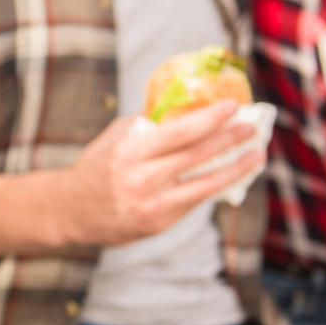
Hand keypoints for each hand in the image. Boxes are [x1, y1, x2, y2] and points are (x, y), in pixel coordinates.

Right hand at [63, 100, 262, 245]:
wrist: (70, 211)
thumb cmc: (96, 168)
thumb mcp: (115, 138)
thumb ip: (146, 122)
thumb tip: (182, 101)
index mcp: (130, 151)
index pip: (180, 131)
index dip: (211, 118)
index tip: (233, 106)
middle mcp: (142, 178)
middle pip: (198, 156)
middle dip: (230, 139)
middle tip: (252, 127)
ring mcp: (152, 204)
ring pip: (206, 184)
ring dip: (236, 168)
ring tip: (255, 155)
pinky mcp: (159, 223)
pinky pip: (195, 201)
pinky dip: (216, 186)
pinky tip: (231, 176)